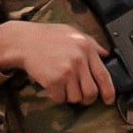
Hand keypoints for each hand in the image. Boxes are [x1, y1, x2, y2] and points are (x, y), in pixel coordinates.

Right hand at [0, 20, 115, 104]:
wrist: (23, 41)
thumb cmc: (47, 36)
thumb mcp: (73, 33)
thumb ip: (92, 43)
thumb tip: (106, 54)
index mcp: (86, 48)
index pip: (104, 75)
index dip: (109, 91)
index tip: (109, 100)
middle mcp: (79, 59)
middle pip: (91, 92)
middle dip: (87, 99)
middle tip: (81, 97)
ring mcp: (66, 70)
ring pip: (76, 98)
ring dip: (69, 96)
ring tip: (63, 86)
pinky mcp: (53, 80)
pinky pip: (60, 98)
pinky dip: (56, 96)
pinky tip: (52, 85)